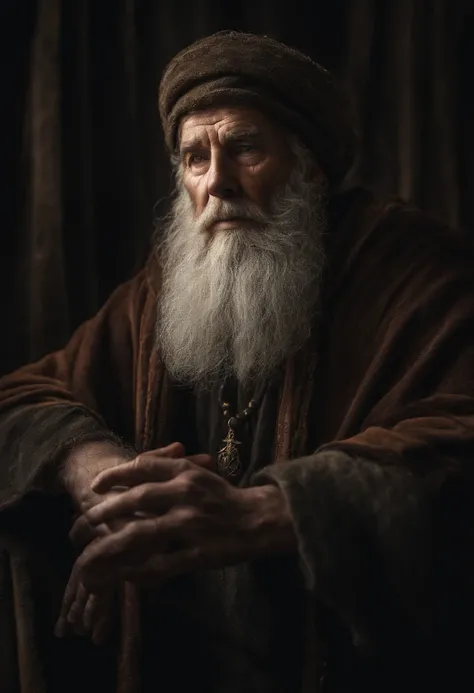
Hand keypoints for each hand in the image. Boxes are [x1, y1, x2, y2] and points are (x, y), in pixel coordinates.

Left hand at [72, 455, 296, 589]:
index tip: (94, 486)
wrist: (259, 519)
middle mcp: (186, 495)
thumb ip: (169, 467)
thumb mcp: (199, 472)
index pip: (143, 467)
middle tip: (81, 523)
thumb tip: (134, 464)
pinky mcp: (199, 554)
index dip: (114, 475)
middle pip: (136, 499)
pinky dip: (138, 572)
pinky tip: (122, 576)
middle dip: (104, 511)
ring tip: (88, 556)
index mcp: (186, 473)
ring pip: (142, 535)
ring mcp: (192, 526)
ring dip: (111, 546)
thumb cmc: (224, 496)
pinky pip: (161, 565)